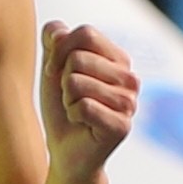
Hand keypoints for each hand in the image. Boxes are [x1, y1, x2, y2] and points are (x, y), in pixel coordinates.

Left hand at [39, 19, 140, 172]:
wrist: (66, 151)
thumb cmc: (62, 108)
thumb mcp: (53, 69)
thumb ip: (54, 42)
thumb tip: (58, 32)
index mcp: (118, 59)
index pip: (86, 33)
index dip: (59, 51)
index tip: (53, 71)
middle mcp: (130, 77)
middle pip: (78, 58)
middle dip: (62, 81)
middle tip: (71, 98)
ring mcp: (130, 102)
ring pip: (77, 83)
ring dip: (67, 100)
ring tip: (78, 111)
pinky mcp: (122, 125)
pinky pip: (82, 106)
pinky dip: (73, 115)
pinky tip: (82, 124)